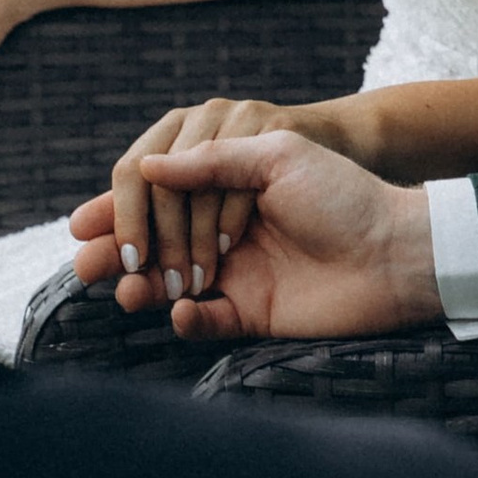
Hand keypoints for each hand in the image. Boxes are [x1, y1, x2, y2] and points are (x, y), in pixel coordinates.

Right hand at [65, 128, 440, 342]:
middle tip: (85, 264)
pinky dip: (187, 319)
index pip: (160, 198)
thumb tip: (146, 164)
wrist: (396, 250)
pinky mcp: (253, 314)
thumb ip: (211, 161)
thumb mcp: (278, 155)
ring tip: (128, 291)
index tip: (81, 222)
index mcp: (228, 188)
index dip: (119, 209)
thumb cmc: (344, 194)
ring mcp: (237, 275)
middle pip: (156, 244)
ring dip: (145, 287)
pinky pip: (206, 322)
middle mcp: (225, 231)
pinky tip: (179, 311)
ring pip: (172, 285)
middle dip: (118, 253)